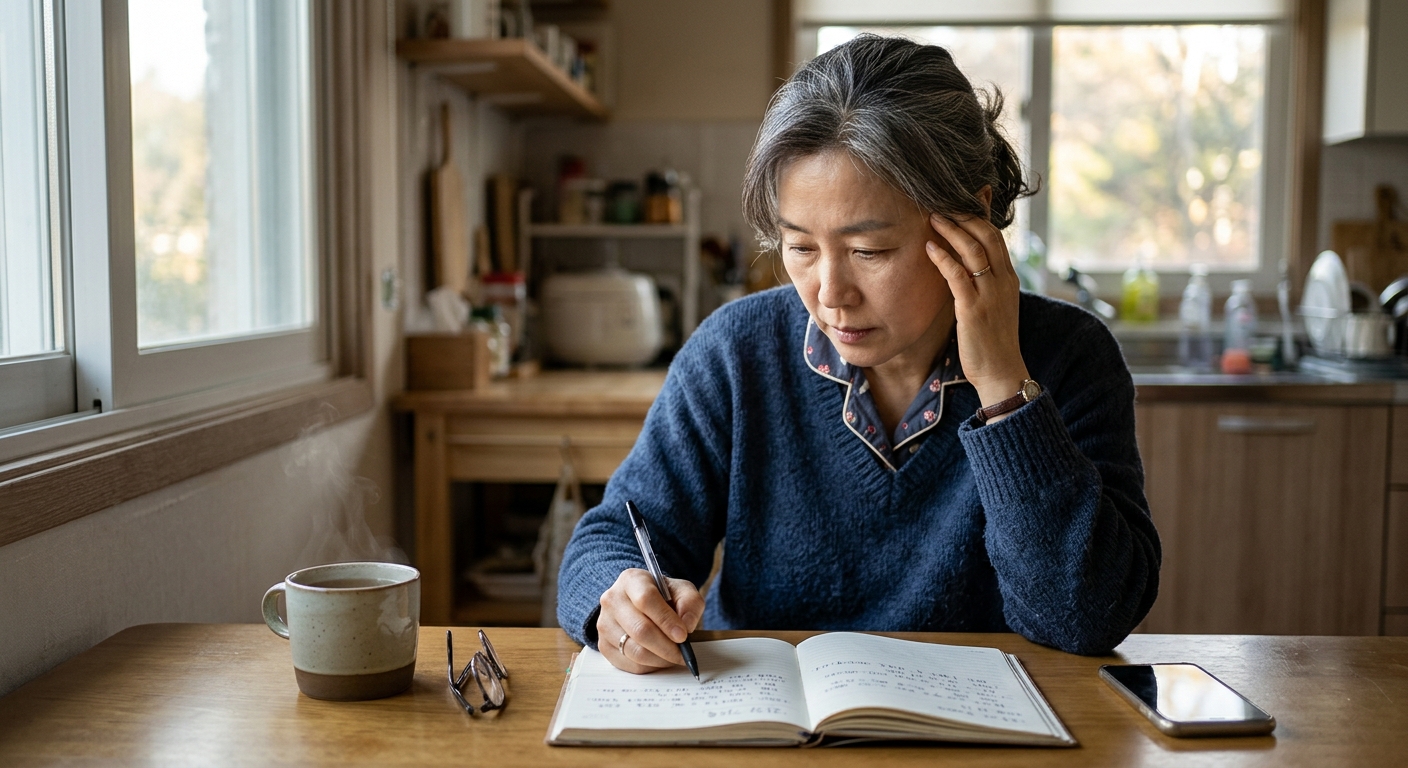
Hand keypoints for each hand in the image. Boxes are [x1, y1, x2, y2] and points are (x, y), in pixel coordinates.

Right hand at [597, 569, 703, 673]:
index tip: (683, 636)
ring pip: (634, 650)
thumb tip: (686, 626)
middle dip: (666, 647)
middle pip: (640, 630)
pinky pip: (628, 664)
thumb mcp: (682, 591)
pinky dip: (649, 667)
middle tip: (683, 654)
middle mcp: (612, 600)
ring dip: (660, 659)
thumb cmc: (663, 597)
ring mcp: (604, 623)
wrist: (641, 605)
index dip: (666, 620)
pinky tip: (660, 659)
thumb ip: (690, 603)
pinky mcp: (603, 645)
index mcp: (631, 580)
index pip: (646, 600)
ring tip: (674, 657)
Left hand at [926, 212, 1030, 419]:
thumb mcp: (994, 305)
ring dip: (952, 230)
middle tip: (942, 201)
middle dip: (965, 215)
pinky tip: (928, 248)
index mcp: (1008, 278)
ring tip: (933, 216)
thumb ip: (984, 282)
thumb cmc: (992, 340)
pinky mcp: (973, 309)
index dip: (979, 215)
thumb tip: (965, 265)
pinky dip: (943, 258)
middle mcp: (1002, 281)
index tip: (961, 199)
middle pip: (987, 235)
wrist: (1001, 372)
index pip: (996, 236)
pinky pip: (958, 276)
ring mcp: (990, 294)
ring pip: (974, 250)